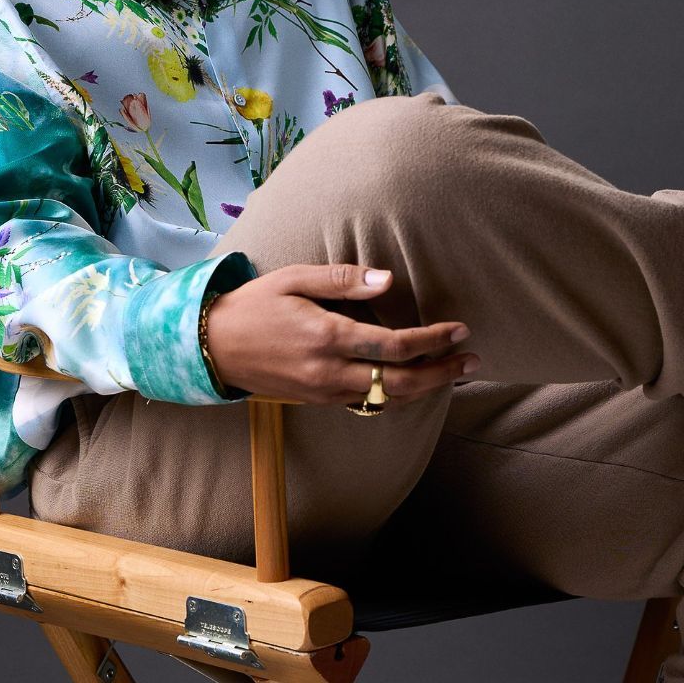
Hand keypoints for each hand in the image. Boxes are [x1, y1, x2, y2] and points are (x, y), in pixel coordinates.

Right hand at [204, 263, 477, 407]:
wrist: (211, 346)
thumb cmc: (254, 304)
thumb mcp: (293, 279)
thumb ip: (343, 280)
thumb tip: (389, 280)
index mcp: (326, 337)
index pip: (394, 345)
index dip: (433, 339)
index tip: (460, 329)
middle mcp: (329, 372)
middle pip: (399, 382)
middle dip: (441, 372)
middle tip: (473, 360)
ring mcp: (323, 392)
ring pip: (386, 399)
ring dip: (425, 388)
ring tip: (455, 373)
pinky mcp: (318, 400)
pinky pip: (367, 404)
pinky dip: (396, 396)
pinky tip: (413, 383)